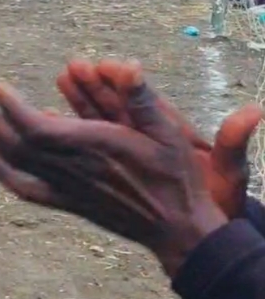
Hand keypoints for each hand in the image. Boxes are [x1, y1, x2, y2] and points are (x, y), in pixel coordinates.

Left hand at [0, 69, 227, 277]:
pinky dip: (5, 176)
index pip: (39, 130)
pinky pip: (29, 191)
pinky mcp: (69, 204)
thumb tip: (131, 65)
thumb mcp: (169, 132)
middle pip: (16, 145)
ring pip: (17, 163)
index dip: (13, 109)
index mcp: (94, 149)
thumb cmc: (175, 178)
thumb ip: (143, 99)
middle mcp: (74, 169)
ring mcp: (68, 189)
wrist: (177, 230)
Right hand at [57, 58, 260, 220]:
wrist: (205, 232)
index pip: (147, 103)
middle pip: (118, 108)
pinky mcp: (117, 169)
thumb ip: (232, 143)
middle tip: (74, 67)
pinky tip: (53, 127)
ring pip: (100, 125)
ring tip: (61, 82)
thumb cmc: (219, 201)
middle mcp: (149, 140)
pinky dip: (73, 137)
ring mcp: (131, 154)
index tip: (111, 66)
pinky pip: (91, 150)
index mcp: (173, 135)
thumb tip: (254, 112)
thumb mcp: (228, 172)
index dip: (128, 84)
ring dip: (80, 105)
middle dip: (96, 87)